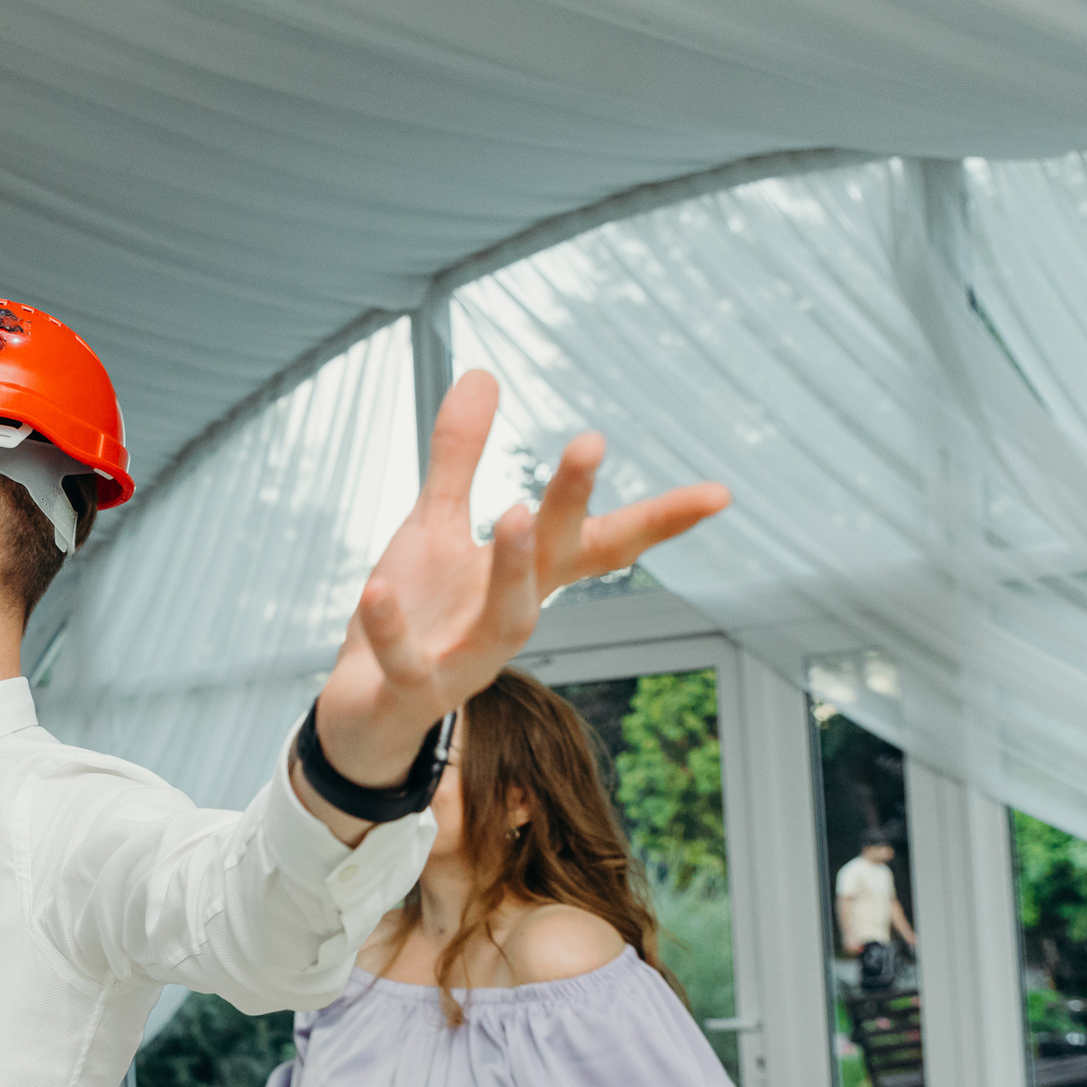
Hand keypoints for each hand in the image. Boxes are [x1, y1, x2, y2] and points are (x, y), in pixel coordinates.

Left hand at [313, 372, 727, 786]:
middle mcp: (507, 617)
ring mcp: (464, 659)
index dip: (659, 521)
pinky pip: (407, 662)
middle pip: (557, 561)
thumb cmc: (417, 617)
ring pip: (505, 621)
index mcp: (522, 577)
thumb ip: (460, 458)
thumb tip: (483, 373)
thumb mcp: (433, 528)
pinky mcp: (411, 690)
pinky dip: (392, 629)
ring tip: (516, 509)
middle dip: (573, 505)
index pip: (600, 542)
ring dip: (513, 568)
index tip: (721, 493)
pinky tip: (376, 590)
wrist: (366, 712)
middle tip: (591, 441)